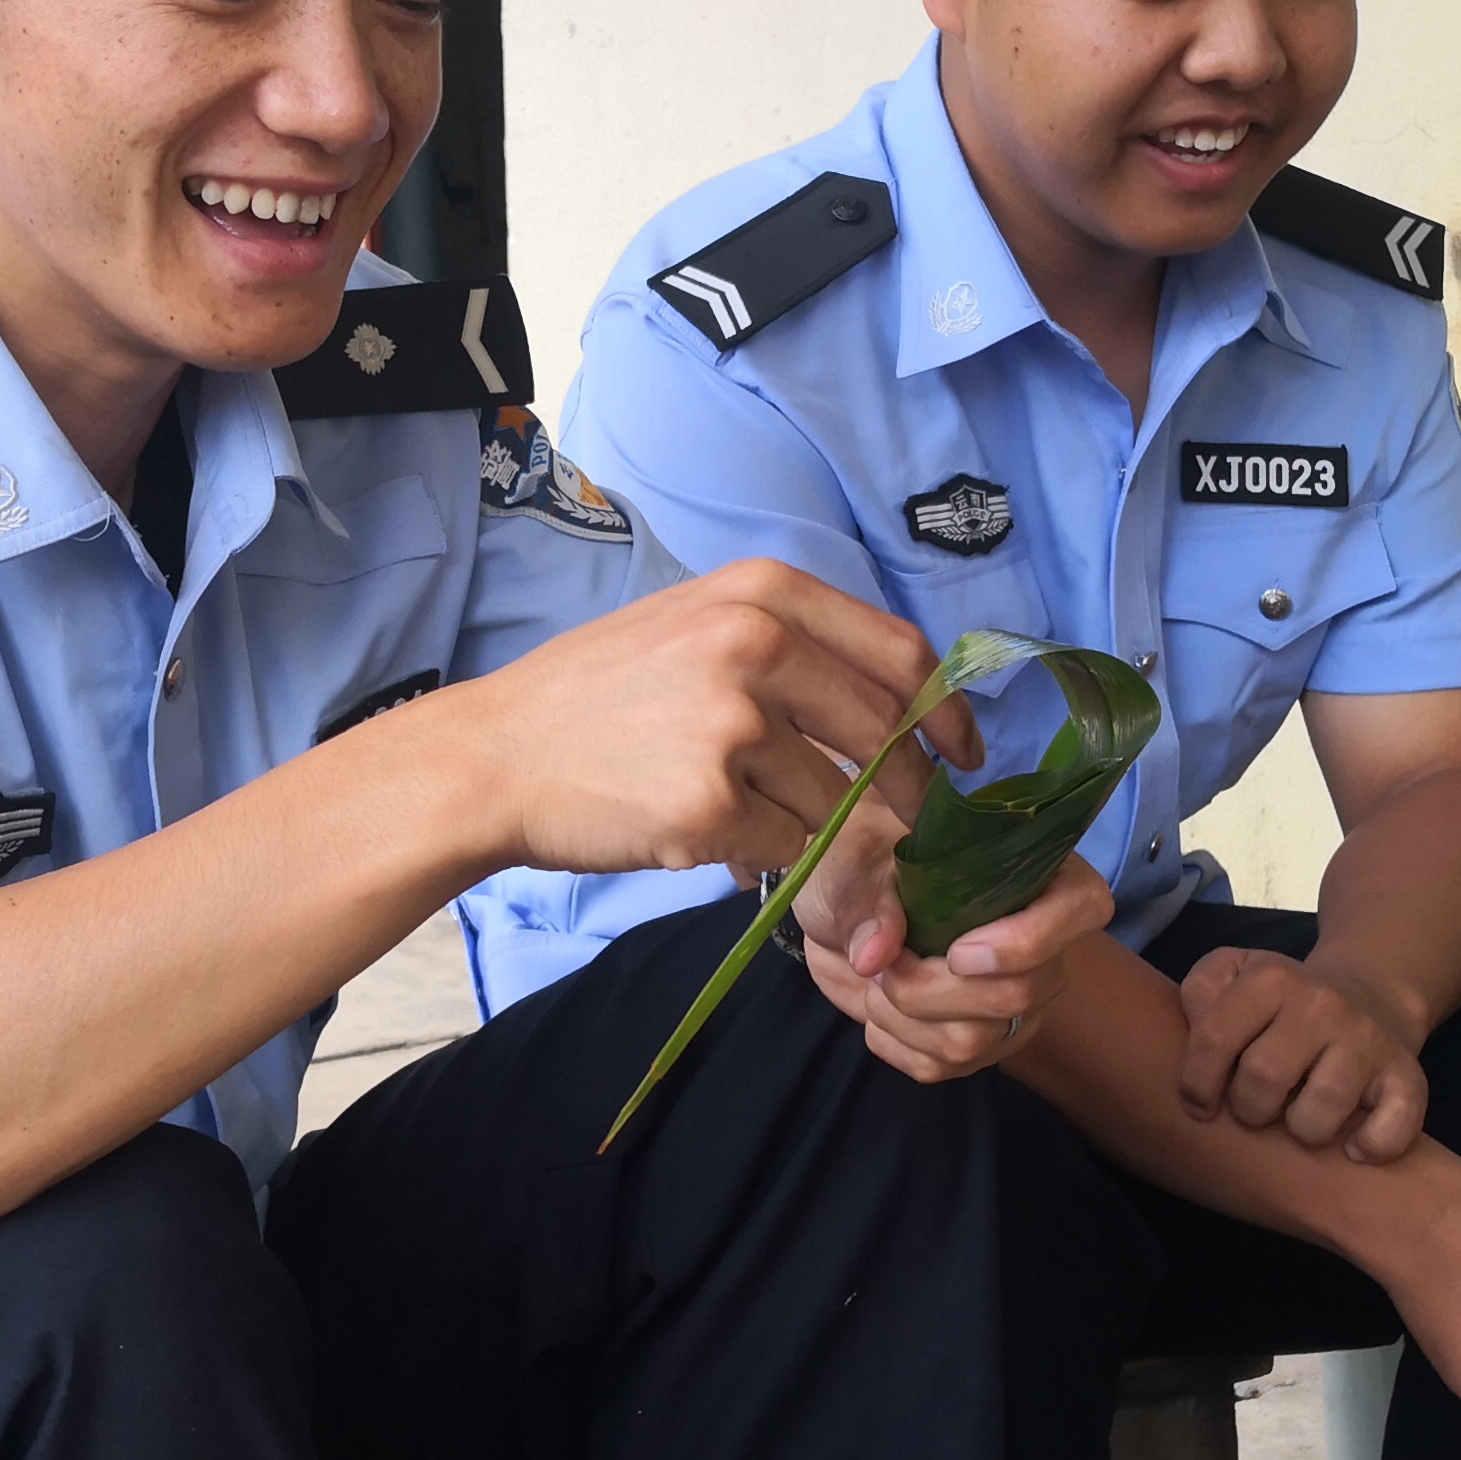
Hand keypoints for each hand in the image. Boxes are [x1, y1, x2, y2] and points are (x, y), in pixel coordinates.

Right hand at [465, 559, 979, 882]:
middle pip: (887, 737)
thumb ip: (792, 649)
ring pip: (839, 806)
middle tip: (908, 833)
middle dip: (912, 799)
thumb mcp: (693, 627)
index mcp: (761, 592)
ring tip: (776, 834)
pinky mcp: (709, 804)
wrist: (494, 757)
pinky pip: (787, 852)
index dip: (950, 717)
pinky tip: (724, 848)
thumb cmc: (595, 697)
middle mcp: (753, 645)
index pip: (903, 655)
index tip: (966, 759)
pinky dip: (774, 867)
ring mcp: (732, 725)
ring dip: (830, 840)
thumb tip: (901, 708)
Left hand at [800, 834, 1113, 1084]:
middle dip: (931, 990)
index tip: (958, 951)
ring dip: (903, 1016)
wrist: (837, 915)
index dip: (1027, 940)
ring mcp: (1015, 1001)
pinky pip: (939, 1066)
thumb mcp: (854, 859)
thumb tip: (875, 953)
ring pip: (974, 1041)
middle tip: (883, 964)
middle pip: (1018, 994)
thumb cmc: (861, 865)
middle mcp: (1041, 943)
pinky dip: (891, 1040)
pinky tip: (878, 1006)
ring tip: (874, 979)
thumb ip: (867, 898)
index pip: (1082, 907)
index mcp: (1032, 871)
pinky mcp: (979, 1043)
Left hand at [1175, 949, 1430, 1158]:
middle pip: (1264, 1077)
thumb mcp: (1235, 974)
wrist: (1370, 995)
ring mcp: (1367, 1040)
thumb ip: (1201, 991)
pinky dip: (1374, 1144)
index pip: (1213, 1037)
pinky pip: (1396, 1121)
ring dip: (1302, 1130)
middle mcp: (1323, 1004)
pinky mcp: (1407, 1075)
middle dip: (1249, 1110)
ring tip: (1298, 1124)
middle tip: (1255, 1112)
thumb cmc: (1283, 1002)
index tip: (1200, 1106)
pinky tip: (1352, 1148)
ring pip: (1323, 1107)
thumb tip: (1198, 1026)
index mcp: (1272, 979)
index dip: (1195, 1083)